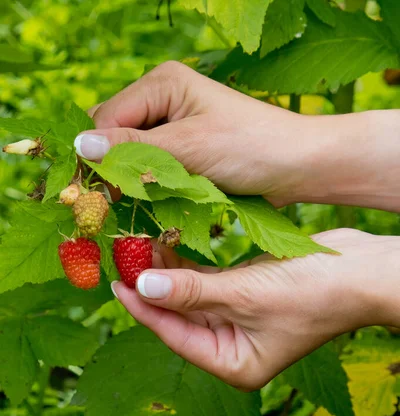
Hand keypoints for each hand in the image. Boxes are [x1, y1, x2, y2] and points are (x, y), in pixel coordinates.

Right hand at [75, 61, 399, 211]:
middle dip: (113, 170)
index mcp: (162, 84)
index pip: (107, 119)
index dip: (97, 155)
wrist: (299, 166)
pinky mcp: (185, 153)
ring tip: (134, 208)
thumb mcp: (189, 148)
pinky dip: (150, 188)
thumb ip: (134, 149)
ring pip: (133, 157)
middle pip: (117, 137)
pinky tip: (154, 205)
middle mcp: (164, 101)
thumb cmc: (250, 147)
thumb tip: (80, 146)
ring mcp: (175, 128)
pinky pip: (153, 170)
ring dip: (132, 182)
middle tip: (111, 207)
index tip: (90, 194)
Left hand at [111, 229, 399, 390]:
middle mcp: (233, 347)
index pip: (175, 335)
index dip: (143, 309)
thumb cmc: (312, 293)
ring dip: (170, 274)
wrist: (361, 271)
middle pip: (180, 317)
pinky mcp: (246, 296)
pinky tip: (169, 246)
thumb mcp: (244, 296)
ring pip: (192, 298)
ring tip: (140, 245)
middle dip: (153, 288)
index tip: (116, 284)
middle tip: (124, 256)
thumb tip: (142, 287)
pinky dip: (191, 267)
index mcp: (233, 364)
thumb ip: (191, 292)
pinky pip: (209, 283)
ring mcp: (239, 321)